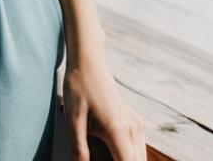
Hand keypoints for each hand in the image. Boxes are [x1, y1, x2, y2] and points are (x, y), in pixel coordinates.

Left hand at [61, 43, 146, 160]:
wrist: (88, 61)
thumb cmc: (79, 86)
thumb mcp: (73, 118)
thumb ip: (79, 147)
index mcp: (118, 130)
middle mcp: (133, 129)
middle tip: (99, 156)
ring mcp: (137, 124)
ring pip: (139, 158)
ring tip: (103, 154)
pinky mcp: (135, 121)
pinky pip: (137, 148)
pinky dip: (127, 156)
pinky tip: (109, 152)